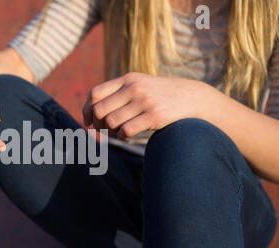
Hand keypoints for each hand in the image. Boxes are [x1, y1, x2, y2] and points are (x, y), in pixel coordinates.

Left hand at [82, 72, 214, 139]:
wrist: (193, 97)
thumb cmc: (160, 95)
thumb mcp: (140, 85)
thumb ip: (118, 93)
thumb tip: (90, 112)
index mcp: (128, 79)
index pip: (95, 93)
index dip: (86, 110)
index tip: (87, 121)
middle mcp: (134, 87)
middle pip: (99, 110)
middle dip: (98, 124)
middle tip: (104, 130)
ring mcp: (145, 101)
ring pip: (111, 122)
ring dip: (110, 132)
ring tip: (118, 133)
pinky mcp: (155, 115)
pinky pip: (126, 130)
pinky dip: (122, 137)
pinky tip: (127, 136)